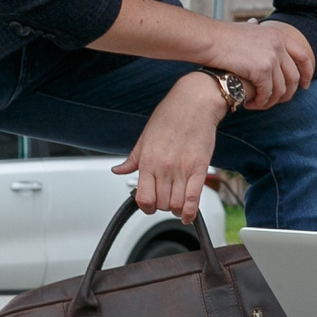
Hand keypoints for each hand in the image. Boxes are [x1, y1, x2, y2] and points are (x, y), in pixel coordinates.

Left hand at [112, 72, 227, 221]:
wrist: (194, 102)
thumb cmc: (170, 115)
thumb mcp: (144, 137)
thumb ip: (131, 159)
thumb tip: (117, 171)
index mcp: (147, 160)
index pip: (142, 197)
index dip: (145, 206)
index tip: (149, 204)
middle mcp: (163, 167)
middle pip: (160, 204)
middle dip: (161, 207)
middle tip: (165, 200)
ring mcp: (182, 169)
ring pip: (175, 205)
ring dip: (175, 209)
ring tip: (176, 203)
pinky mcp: (199, 168)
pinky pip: (193, 199)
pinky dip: (190, 212)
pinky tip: (188, 215)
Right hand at [214, 19, 315, 108]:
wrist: (209, 40)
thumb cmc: (222, 36)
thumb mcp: (247, 28)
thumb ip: (256, 31)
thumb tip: (255, 23)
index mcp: (279, 36)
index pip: (303, 56)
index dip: (307, 73)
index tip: (305, 85)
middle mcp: (279, 45)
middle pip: (294, 77)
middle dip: (289, 93)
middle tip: (279, 102)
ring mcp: (272, 57)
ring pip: (281, 89)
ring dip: (271, 101)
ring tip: (260, 105)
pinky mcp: (262, 70)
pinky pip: (267, 93)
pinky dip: (260, 102)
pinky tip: (250, 104)